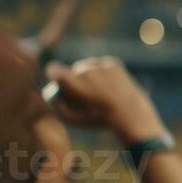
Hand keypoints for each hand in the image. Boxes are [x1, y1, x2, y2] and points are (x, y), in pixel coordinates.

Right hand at [45, 56, 164, 143]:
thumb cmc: (98, 119)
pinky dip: (102, 73)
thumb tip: (51, 93)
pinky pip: (101, 65)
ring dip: (89, 75)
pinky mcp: (112, 63)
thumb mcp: (73, 118)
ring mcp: (99, 65)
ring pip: (87, 67)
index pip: (54, 69)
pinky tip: (109, 86)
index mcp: (73, 82)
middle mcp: (84, 70)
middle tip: (85, 93)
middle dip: (76, 80)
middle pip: (73, 71)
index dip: (56, 76)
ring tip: (99, 91)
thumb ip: (58, 105)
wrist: (130, 114)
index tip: (60, 82)